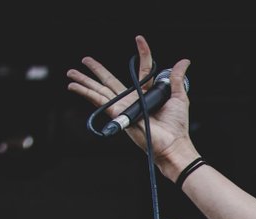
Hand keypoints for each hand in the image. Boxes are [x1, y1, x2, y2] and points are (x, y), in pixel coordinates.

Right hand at [67, 35, 192, 165]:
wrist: (172, 142)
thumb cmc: (177, 125)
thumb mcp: (179, 96)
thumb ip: (177, 78)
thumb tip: (184, 61)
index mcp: (147, 93)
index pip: (142, 69)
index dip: (142, 53)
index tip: (139, 39)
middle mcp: (133, 99)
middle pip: (110, 80)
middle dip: (96, 70)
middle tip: (85, 59)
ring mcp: (123, 106)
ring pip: (100, 89)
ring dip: (84, 81)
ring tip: (71, 73)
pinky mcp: (118, 113)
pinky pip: (98, 100)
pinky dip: (85, 92)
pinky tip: (74, 87)